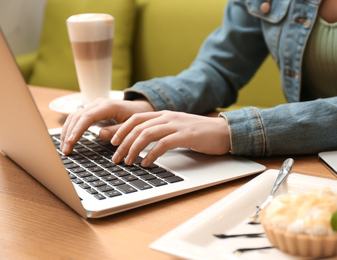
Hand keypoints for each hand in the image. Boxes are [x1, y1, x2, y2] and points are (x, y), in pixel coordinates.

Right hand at [60, 98, 153, 154]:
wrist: (139, 109)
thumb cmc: (137, 117)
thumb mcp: (132, 125)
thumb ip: (118, 130)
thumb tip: (100, 134)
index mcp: (108, 106)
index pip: (87, 117)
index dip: (78, 130)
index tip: (71, 142)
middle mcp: (98, 103)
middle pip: (77, 117)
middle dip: (69, 134)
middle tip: (65, 150)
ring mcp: (94, 106)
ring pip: (74, 117)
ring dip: (67, 132)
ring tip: (64, 148)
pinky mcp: (92, 111)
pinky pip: (77, 119)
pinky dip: (71, 129)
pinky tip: (67, 140)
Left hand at [104, 110, 230, 166]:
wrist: (224, 131)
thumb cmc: (200, 133)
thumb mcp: (176, 128)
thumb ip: (160, 132)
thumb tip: (141, 142)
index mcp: (164, 114)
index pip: (136, 118)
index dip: (121, 130)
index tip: (112, 143)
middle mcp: (168, 117)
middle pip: (137, 127)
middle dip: (123, 144)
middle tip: (115, 158)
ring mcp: (177, 125)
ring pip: (147, 134)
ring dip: (134, 150)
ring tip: (128, 162)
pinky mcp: (186, 136)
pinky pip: (163, 144)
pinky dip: (151, 154)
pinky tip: (147, 163)